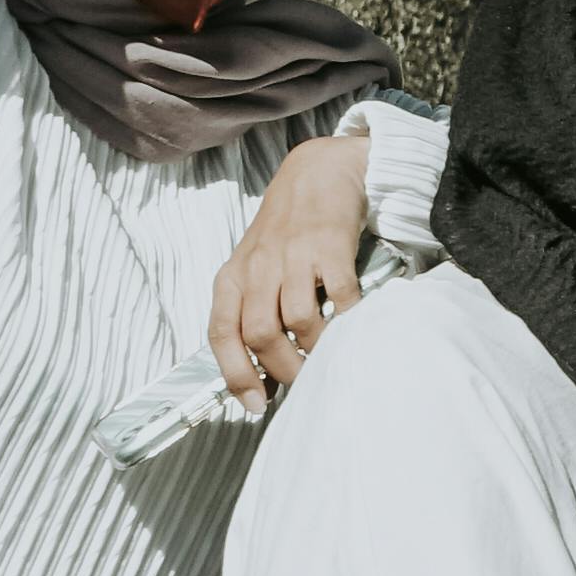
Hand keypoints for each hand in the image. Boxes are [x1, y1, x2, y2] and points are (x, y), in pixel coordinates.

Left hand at [210, 132, 371, 407]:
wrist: (318, 170)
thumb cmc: (286, 228)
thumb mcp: (256, 267)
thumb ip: (253, 313)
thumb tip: (262, 379)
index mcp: (233, 276)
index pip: (221, 333)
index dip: (235, 375)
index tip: (255, 405)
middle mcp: (258, 266)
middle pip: (258, 334)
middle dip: (280, 370)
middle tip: (301, 384)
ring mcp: (294, 255)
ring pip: (295, 320)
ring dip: (313, 351)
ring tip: (327, 360)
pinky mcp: (330, 245)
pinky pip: (338, 296)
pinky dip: (347, 320)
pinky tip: (353, 327)